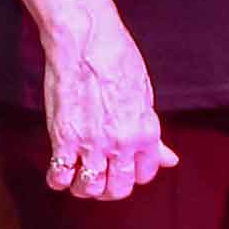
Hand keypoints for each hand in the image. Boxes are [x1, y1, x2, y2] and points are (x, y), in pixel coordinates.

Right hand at [37, 0, 171, 199]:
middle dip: (109, 188)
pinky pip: (60, 176)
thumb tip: (169, 159)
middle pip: (117, 189)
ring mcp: (91, 143)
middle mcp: (121, 142)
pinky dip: (58, 179)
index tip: (123, 166)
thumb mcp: (145, 95)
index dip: (133, 173)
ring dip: (84, 187)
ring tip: (79, 174)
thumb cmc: (116, 58)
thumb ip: (153, 135)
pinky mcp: (63, 138)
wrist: (84, 39)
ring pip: (89, 188)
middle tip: (100, 176)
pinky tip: (59, 169)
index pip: (145, 174)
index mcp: (145, 131)